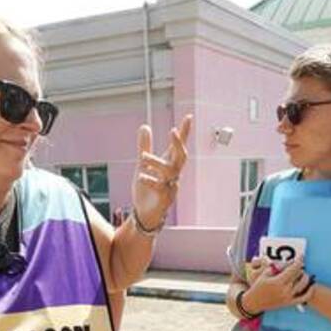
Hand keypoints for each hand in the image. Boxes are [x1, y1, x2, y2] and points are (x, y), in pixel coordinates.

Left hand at [131, 115, 191, 229]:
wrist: (144, 213)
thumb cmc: (146, 189)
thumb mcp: (143, 165)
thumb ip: (145, 146)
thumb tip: (145, 126)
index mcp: (169, 164)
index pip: (178, 146)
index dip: (184, 132)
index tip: (188, 116)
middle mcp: (173, 174)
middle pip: (182, 157)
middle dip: (179, 143)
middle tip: (173, 130)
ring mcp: (171, 186)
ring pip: (170, 171)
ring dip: (156, 162)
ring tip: (142, 157)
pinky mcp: (165, 198)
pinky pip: (161, 187)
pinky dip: (151, 180)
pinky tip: (142, 176)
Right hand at [242, 258, 313, 313]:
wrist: (254, 303)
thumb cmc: (258, 287)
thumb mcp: (264, 274)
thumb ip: (277, 267)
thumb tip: (289, 262)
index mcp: (278, 282)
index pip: (293, 268)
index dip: (299, 260)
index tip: (302, 255)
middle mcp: (285, 290)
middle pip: (299, 275)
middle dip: (300, 268)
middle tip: (298, 264)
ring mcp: (288, 298)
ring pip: (304, 285)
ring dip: (305, 277)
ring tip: (302, 273)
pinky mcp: (290, 303)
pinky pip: (304, 298)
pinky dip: (310, 291)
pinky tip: (311, 285)